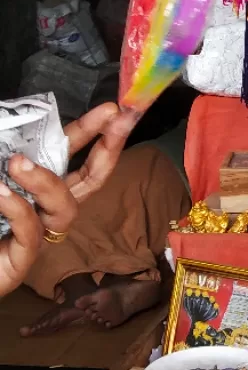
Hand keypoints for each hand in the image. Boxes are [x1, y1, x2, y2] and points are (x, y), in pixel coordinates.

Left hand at [0, 102, 136, 298]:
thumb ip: (5, 147)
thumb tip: (14, 118)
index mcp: (38, 187)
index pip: (74, 155)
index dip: (96, 132)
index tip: (114, 108)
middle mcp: (45, 210)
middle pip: (91, 180)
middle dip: (107, 148)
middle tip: (112, 120)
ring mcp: (37, 236)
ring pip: (64, 208)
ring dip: (45, 181)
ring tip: (16, 163)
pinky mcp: (21, 261)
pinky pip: (31, 232)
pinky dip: (18, 208)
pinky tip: (0, 192)